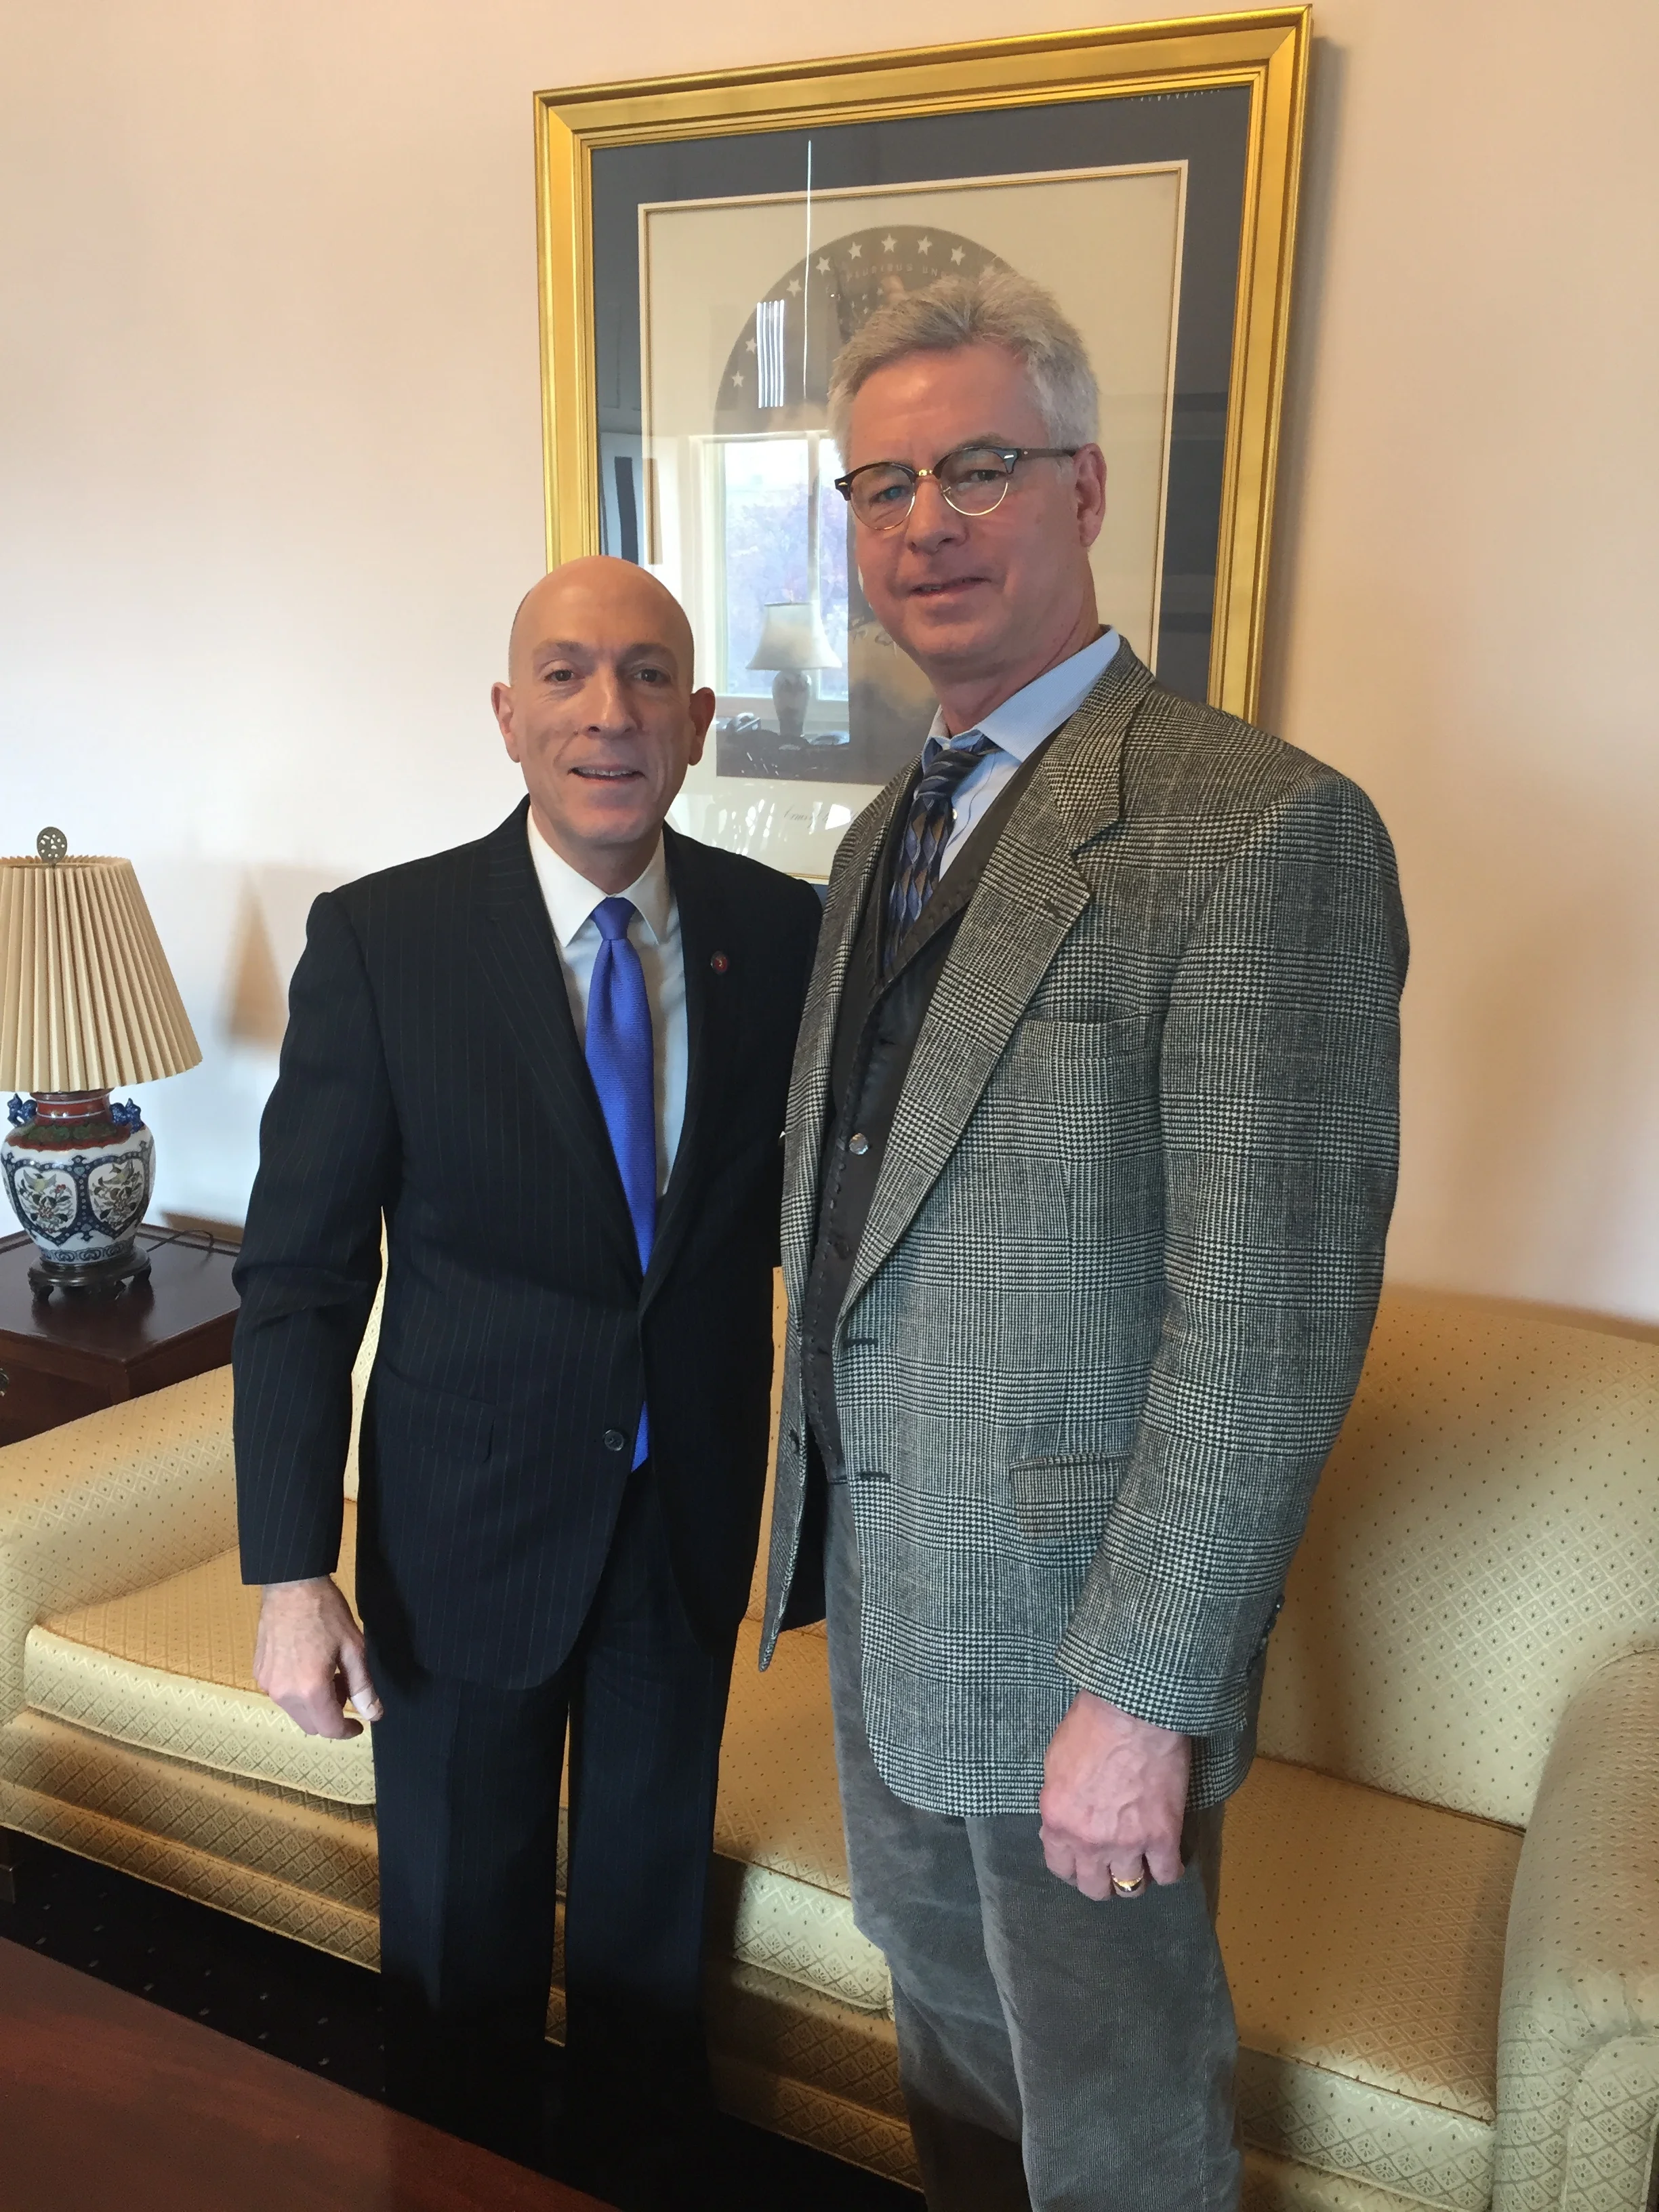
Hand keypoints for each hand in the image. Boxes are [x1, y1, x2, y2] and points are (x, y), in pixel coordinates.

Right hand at [253, 1576, 382, 1737]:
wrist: (291, 1585)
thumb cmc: (326, 1612)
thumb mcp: (353, 1648)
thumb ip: (362, 1686)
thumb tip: (373, 1715)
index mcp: (310, 1689)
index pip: (329, 1729)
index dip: (347, 1731)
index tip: (359, 1724)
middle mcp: (284, 1693)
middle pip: (310, 1725)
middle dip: (331, 1715)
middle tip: (345, 1686)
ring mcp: (268, 1684)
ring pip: (295, 1711)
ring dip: (314, 1703)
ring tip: (327, 1671)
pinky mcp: (260, 1673)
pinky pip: (282, 1695)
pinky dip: (297, 1691)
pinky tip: (307, 1664)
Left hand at [1038, 1690, 1190, 1900]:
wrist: (1133, 1709)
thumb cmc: (1091, 1724)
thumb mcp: (1055, 1763)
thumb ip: (1059, 1803)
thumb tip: (1064, 1826)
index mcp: (1058, 1821)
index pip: (1060, 1868)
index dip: (1073, 1867)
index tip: (1083, 1860)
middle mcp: (1089, 1841)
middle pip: (1094, 1887)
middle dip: (1101, 1879)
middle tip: (1110, 1864)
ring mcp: (1127, 1843)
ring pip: (1130, 1888)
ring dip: (1133, 1878)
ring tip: (1139, 1863)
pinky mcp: (1163, 1836)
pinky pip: (1168, 1874)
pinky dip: (1168, 1869)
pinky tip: (1166, 1857)